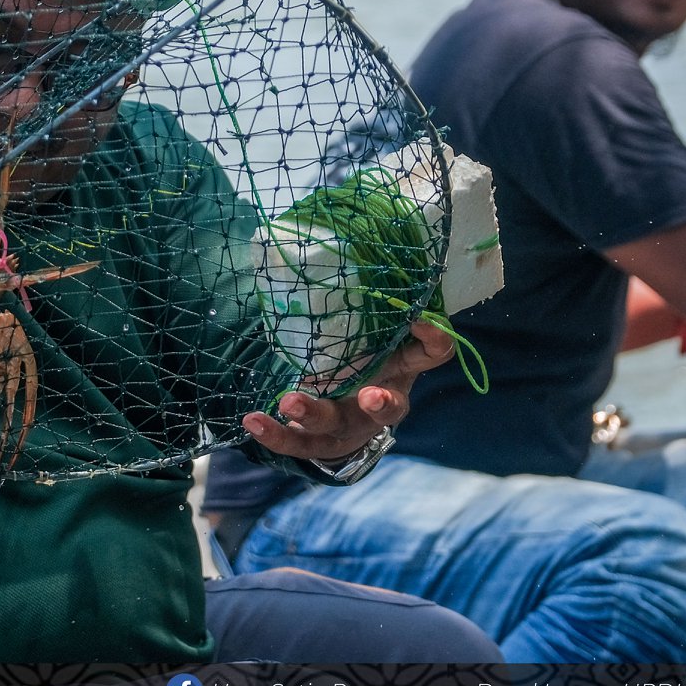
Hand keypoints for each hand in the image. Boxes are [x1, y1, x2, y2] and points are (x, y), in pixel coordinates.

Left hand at [242, 321, 452, 463]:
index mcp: (400, 370)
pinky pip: (299, 442)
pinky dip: (275, 434)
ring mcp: (350, 426)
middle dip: (380, 403)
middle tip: (367, 394)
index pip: (432, 354)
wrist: (342, 416)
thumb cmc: (359, 356)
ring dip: (314, 415)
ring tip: (288, 401)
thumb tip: (346, 243)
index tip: (418, 318)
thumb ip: (365, 304)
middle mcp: (381, 401)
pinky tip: (252, 420)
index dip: (432, 337)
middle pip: (389, 408)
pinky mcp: (320, 441)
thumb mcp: (369, 332)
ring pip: (337, 426)